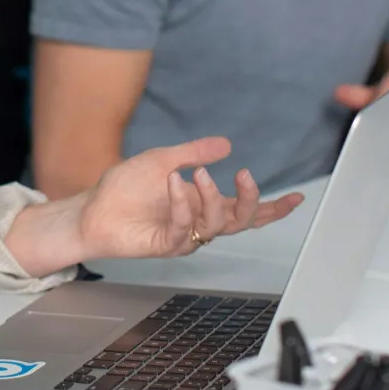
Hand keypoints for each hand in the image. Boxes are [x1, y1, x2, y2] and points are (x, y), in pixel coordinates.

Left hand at [3, 138, 304, 276]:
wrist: (91, 208)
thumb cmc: (123, 188)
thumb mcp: (162, 161)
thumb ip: (193, 153)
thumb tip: (225, 144)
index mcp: (202, 205)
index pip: (245, 210)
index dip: (272, 207)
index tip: (297, 198)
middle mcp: (198, 223)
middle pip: (240, 221)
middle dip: (250, 201)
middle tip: (245, 176)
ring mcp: (184, 237)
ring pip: (217, 226)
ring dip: (211, 197)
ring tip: (195, 174)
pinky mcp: (166, 245)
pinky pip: (186, 229)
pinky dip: (183, 204)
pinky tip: (175, 183)